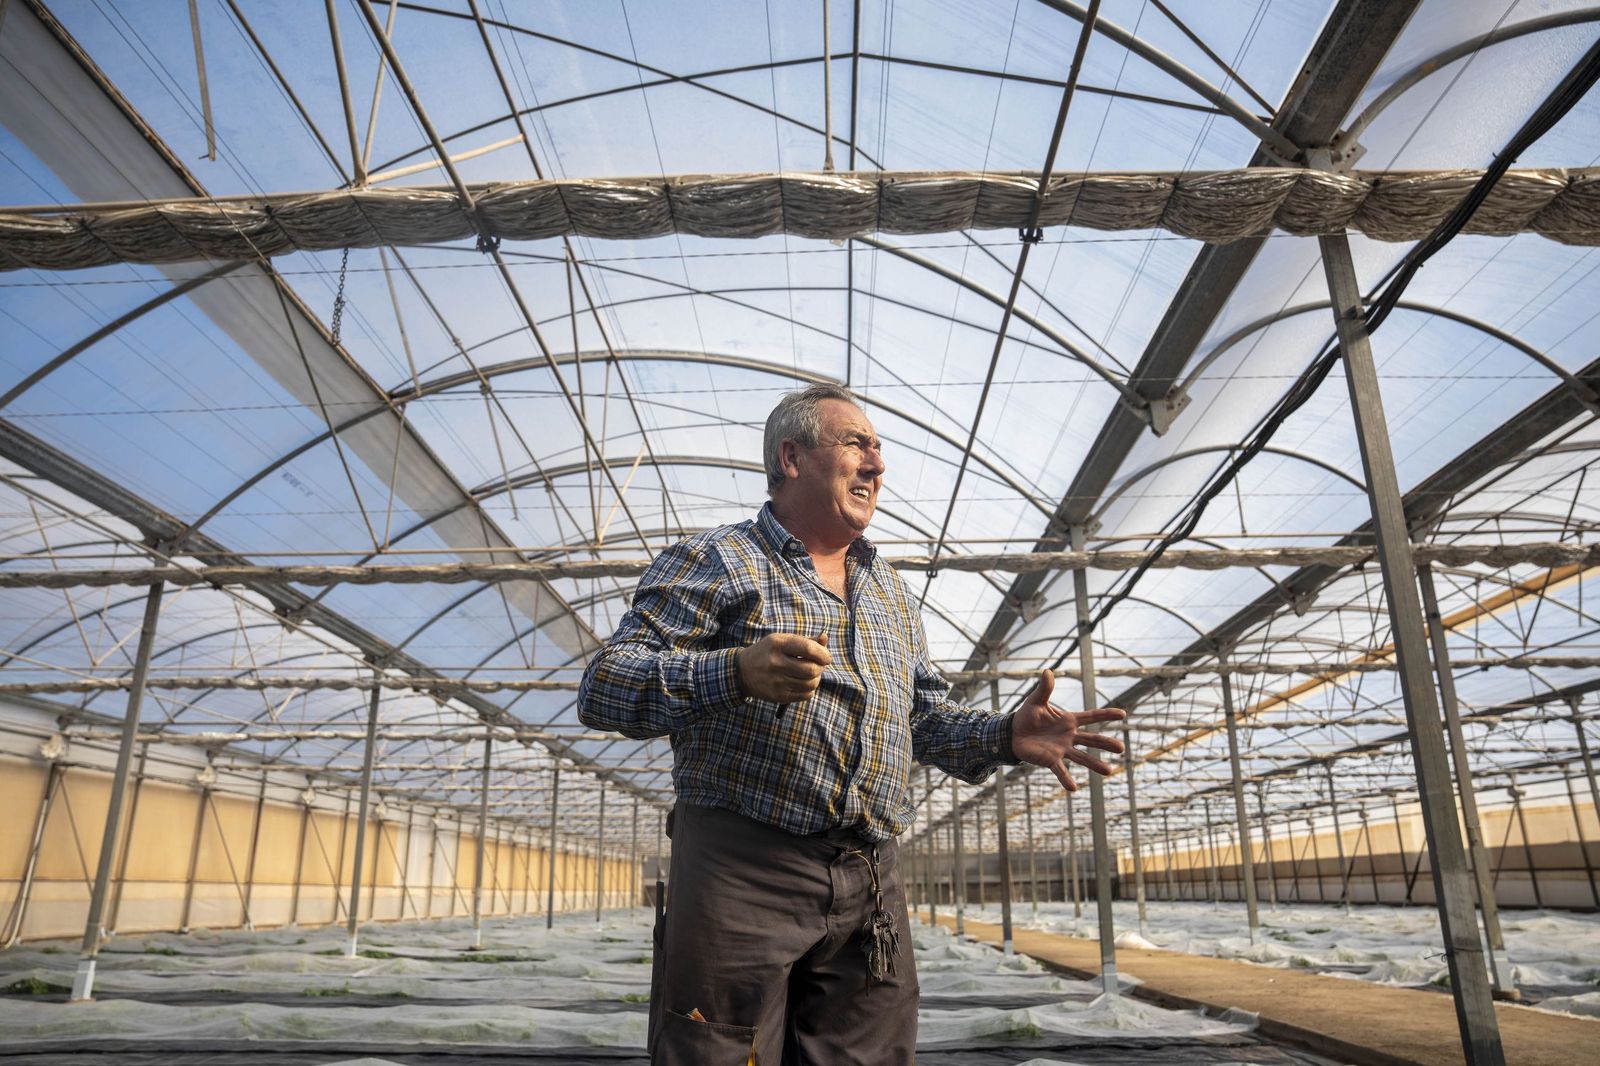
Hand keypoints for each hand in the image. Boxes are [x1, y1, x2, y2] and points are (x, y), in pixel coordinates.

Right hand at [737, 632, 830, 702]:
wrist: (743, 671)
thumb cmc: (768, 652)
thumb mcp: (782, 640)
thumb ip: (805, 640)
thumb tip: (825, 638)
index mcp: (778, 644)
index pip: (808, 649)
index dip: (823, 654)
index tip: (827, 657)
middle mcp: (776, 663)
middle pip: (811, 669)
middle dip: (821, 668)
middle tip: (819, 666)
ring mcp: (776, 681)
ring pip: (810, 684)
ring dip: (816, 679)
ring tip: (811, 674)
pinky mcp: (778, 696)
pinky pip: (805, 695)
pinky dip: (810, 690)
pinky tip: (803, 684)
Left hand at [1010, 669, 1125, 791]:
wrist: (1013, 733)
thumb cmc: (1028, 716)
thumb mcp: (1035, 701)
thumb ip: (1045, 689)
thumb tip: (1048, 671)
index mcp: (1068, 720)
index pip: (1091, 717)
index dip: (1106, 715)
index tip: (1123, 714)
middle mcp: (1069, 736)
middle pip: (1092, 739)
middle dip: (1106, 743)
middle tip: (1121, 748)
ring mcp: (1062, 749)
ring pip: (1082, 757)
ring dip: (1094, 764)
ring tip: (1109, 771)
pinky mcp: (1051, 760)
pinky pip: (1060, 770)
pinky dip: (1066, 779)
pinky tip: (1073, 788)